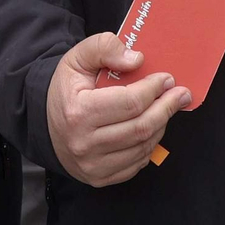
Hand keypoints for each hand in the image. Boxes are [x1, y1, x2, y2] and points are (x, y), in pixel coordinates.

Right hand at [46, 33, 190, 186]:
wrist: (44, 122)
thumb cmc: (66, 88)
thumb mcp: (77, 57)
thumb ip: (104, 47)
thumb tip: (137, 60)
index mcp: (78, 112)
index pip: (130, 102)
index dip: (153, 89)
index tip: (166, 78)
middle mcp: (85, 143)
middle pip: (141, 127)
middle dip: (166, 108)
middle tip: (180, 94)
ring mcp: (92, 165)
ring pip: (142, 146)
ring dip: (161, 125)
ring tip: (166, 108)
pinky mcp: (99, 177)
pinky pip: (136, 163)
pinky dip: (149, 145)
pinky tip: (151, 128)